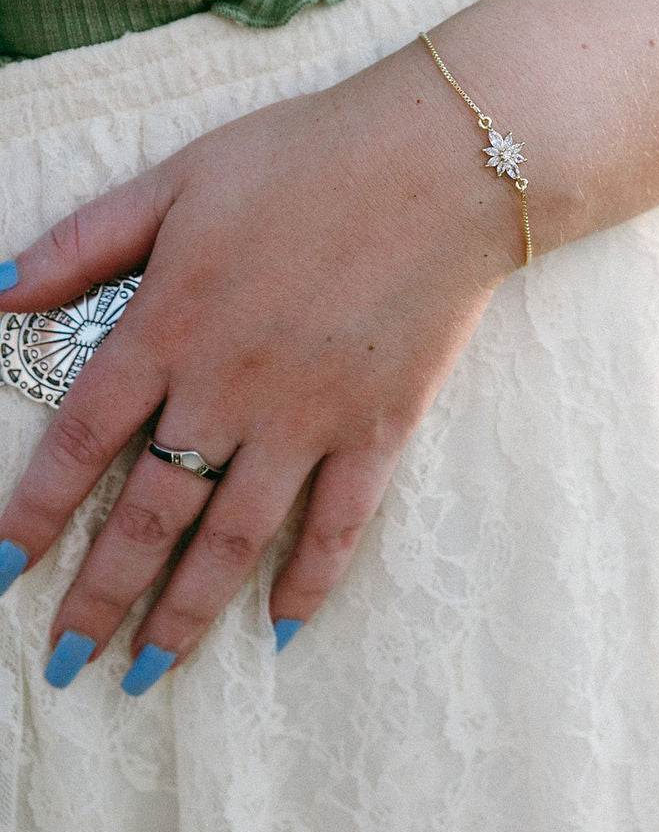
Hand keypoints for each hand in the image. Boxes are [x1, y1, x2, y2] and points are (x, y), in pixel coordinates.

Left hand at [0, 42, 516, 690]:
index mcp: (169, 325)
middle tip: (64, 663)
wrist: (441, 163)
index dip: (34, 513)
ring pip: (233, 539)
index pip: (79, 441)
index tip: (2, 570)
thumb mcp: (179, 178)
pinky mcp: (379, 427)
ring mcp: (308, 418)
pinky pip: (340, 524)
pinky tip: (282, 628)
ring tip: (145, 674)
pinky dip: (310, 581)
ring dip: (184, 614)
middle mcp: (228, 389)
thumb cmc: (307, 157)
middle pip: (148, 514)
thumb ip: (84, 240)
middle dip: (99, 597)